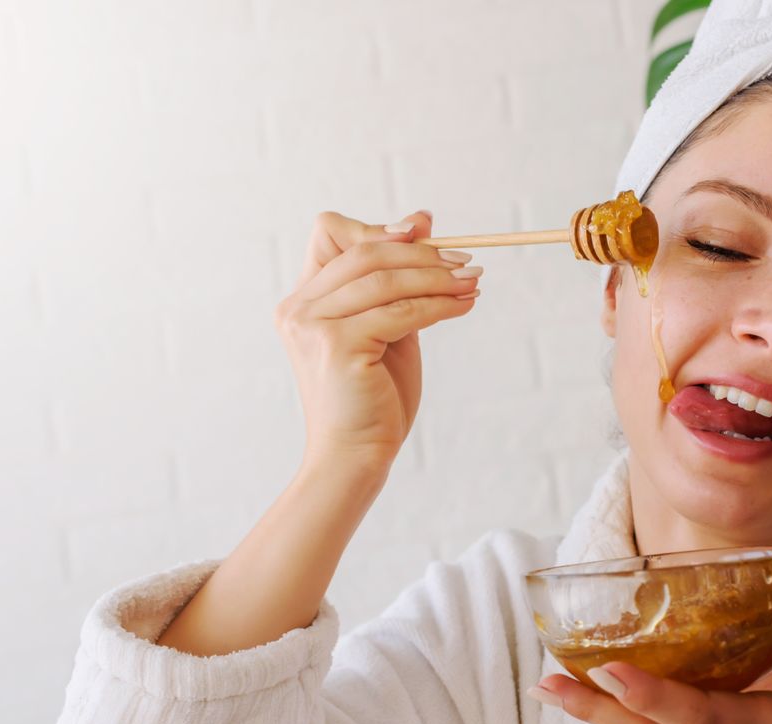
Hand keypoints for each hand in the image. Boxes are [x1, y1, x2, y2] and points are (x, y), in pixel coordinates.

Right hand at [274, 210, 479, 466]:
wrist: (357, 455)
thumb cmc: (374, 396)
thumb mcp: (388, 327)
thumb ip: (398, 281)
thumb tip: (422, 220)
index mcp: (304, 299)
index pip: (330, 233)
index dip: (377, 228)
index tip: (422, 233)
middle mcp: (299, 307)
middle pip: (365, 252)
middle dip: (422, 254)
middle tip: (467, 262)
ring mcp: (313, 325)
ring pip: (384, 279)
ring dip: (437, 277)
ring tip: (473, 281)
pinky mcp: (336, 345)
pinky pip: (399, 311)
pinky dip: (438, 305)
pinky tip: (463, 306)